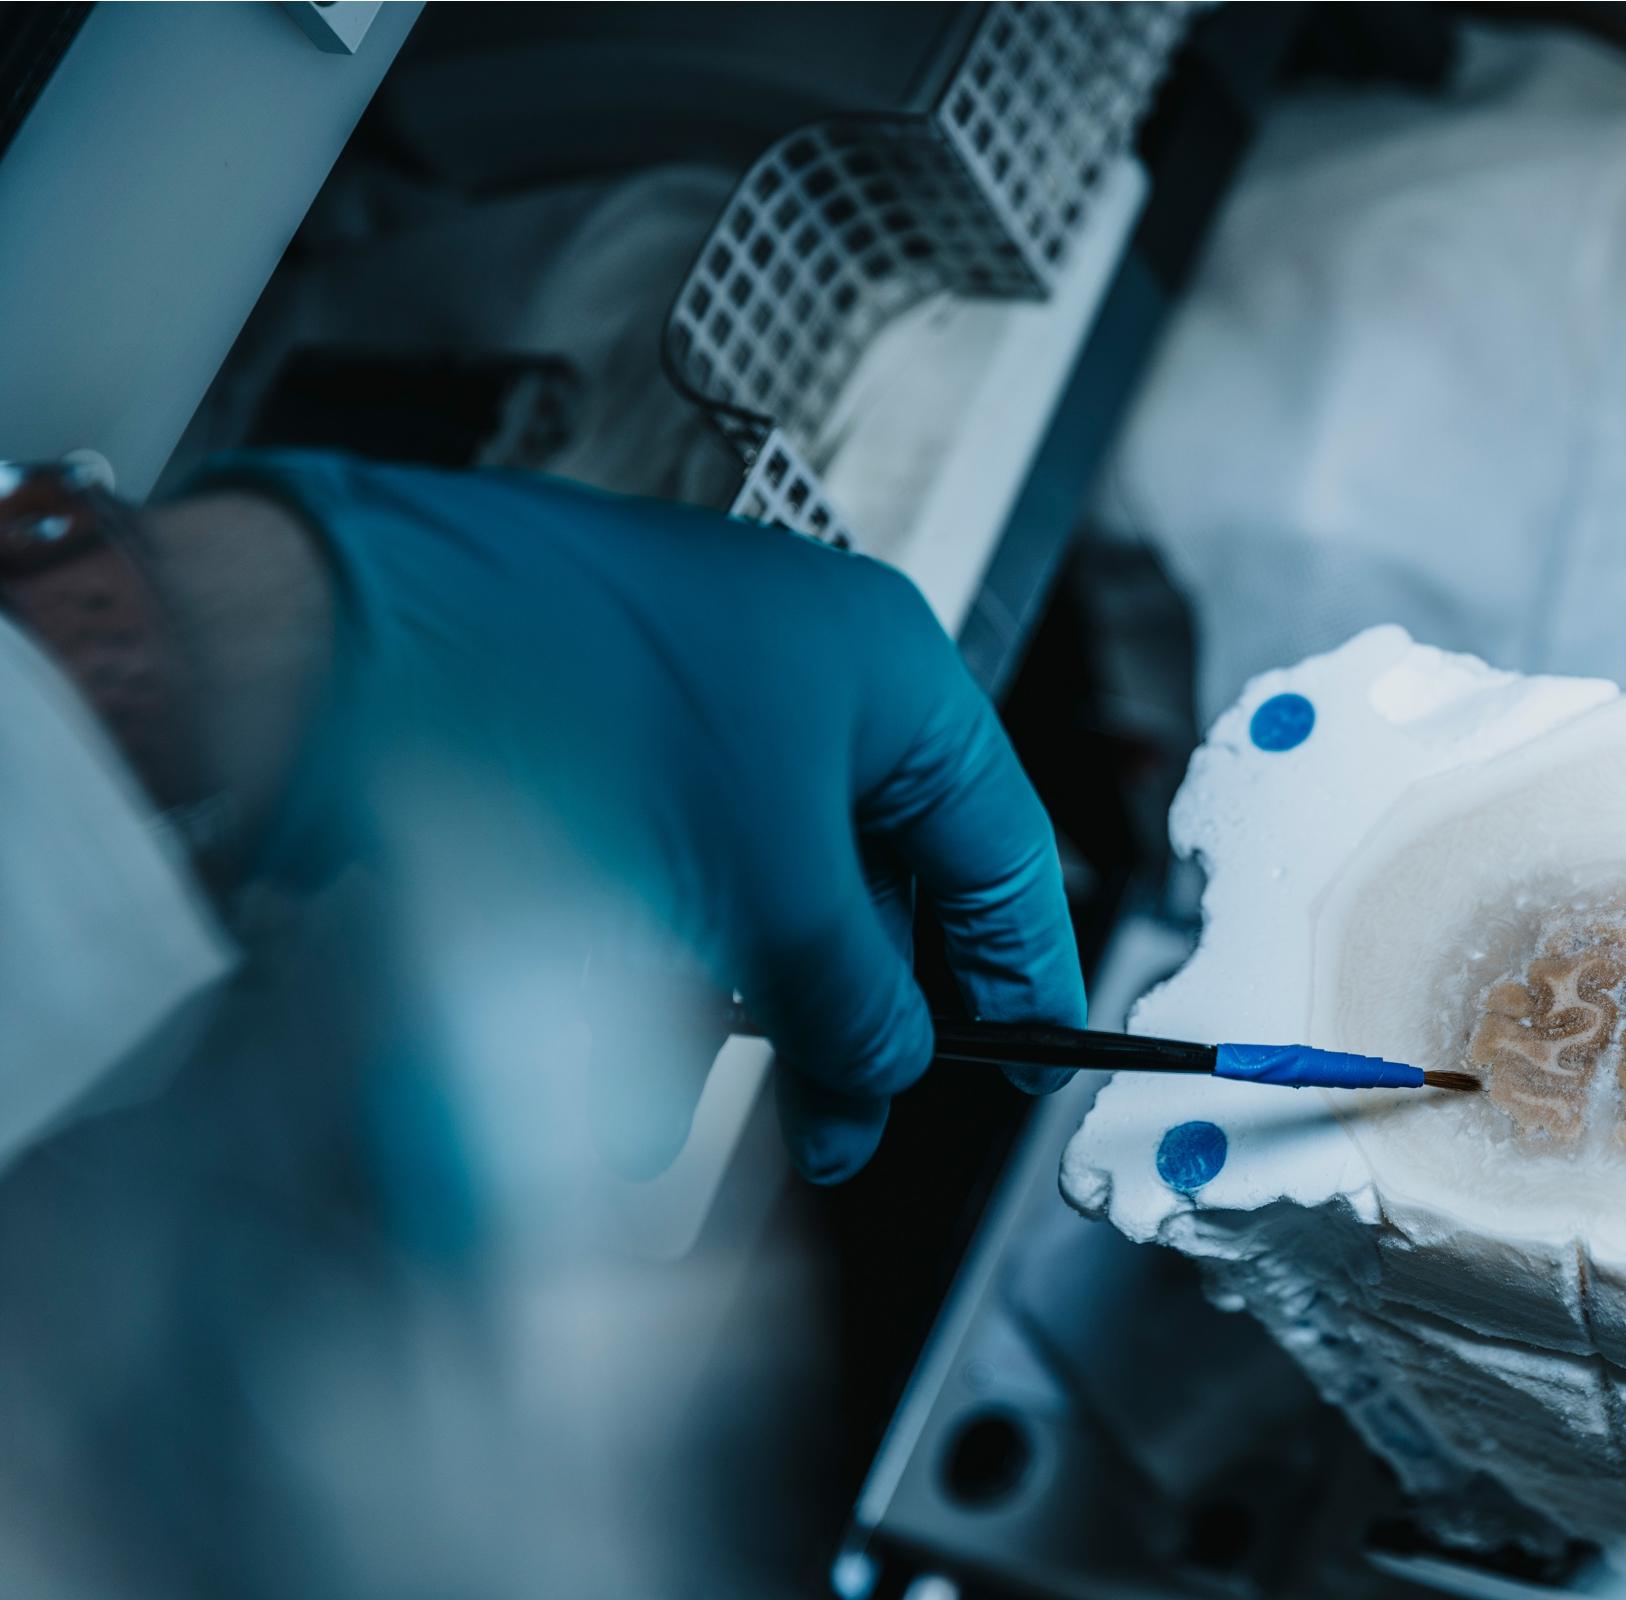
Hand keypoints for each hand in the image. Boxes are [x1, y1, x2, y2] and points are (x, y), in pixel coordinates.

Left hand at [186, 451, 1082, 1180]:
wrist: (354, 644)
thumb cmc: (574, 691)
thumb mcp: (767, 880)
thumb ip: (855, 991)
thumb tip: (890, 1060)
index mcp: (885, 673)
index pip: (996, 842)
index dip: (1019, 963)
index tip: (1030, 1053)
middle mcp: (802, 689)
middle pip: (878, 884)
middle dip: (864, 1017)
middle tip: (854, 1115)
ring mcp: (699, 722)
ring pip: (768, 901)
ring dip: (756, 1016)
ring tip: (732, 1105)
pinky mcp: (606, 763)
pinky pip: (677, 892)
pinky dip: (672, 978)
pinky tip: (641, 1064)